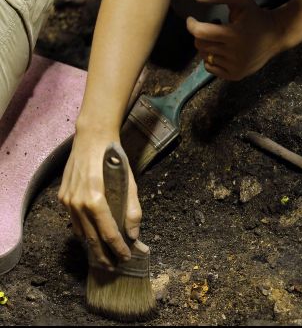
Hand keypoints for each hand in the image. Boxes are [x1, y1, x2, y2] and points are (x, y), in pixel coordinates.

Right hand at [58, 131, 140, 266]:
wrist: (92, 139)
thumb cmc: (114, 159)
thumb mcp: (129, 182)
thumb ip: (132, 209)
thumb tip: (134, 234)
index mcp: (95, 199)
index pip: (108, 232)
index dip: (118, 247)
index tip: (127, 257)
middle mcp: (77, 203)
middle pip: (91, 238)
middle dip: (104, 255)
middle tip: (114, 267)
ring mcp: (67, 201)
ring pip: (81, 232)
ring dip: (93, 247)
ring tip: (105, 258)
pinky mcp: (63, 197)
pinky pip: (74, 222)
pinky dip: (84, 233)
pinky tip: (93, 240)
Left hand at [186, 0, 286, 80]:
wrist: (276, 35)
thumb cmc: (256, 15)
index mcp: (234, 34)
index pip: (200, 32)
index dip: (192, 24)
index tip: (192, 19)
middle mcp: (234, 53)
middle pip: (200, 45)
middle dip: (201, 35)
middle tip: (212, 29)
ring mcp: (235, 66)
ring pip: (205, 57)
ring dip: (208, 46)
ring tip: (220, 40)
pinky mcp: (236, 75)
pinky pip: (211, 68)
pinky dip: (211, 60)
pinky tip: (221, 51)